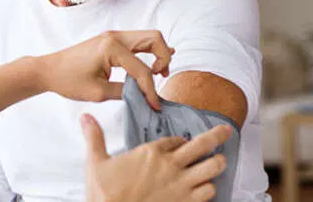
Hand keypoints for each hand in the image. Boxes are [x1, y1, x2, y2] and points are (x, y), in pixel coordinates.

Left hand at [39, 30, 172, 109]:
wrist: (48, 70)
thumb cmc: (68, 80)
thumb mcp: (98, 92)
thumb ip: (125, 92)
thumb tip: (144, 95)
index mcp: (111, 47)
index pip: (142, 70)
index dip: (151, 90)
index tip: (154, 106)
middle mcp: (115, 36)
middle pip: (154, 38)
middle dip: (164, 58)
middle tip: (161, 77)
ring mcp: (113, 36)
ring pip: (148, 37)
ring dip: (158, 53)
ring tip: (159, 73)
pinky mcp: (111, 41)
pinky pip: (137, 42)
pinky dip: (149, 51)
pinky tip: (156, 63)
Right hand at [81, 114, 230, 201]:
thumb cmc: (105, 194)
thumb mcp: (95, 162)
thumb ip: (94, 137)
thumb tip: (85, 117)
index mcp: (150, 152)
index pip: (175, 139)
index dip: (180, 140)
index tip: (181, 143)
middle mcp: (171, 165)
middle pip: (203, 144)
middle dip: (218, 135)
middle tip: (227, 131)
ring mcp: (182, 185)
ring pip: (213, 167)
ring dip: (216, 165)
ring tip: (218, 162)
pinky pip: (210, 192)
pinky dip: (210, 189)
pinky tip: (206, 188)